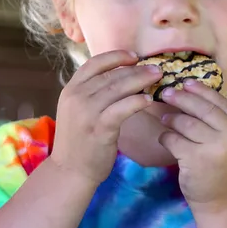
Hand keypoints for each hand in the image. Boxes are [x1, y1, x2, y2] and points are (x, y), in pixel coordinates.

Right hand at [51, 50, 161, 186]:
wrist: (70, 171)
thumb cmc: (79, 141)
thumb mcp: (78, 110)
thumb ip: (94, 93)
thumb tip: (123, 77)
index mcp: (71, 89)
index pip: (94, 63)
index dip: (116, 56)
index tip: (134, 56)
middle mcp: (77, 97)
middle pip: (111, 75)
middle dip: (136, 69)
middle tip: (155, 68)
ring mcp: (87, 112)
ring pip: (118, 88)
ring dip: (141, 80)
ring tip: (157, 78)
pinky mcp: (100, 128)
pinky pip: (122, 108)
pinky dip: (137, 101)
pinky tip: (148, 99)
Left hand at [158, 79, 226, 214]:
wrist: (225, 206)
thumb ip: (222, 122)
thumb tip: (195, 94)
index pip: (220, 102)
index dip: (201, 90)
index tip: (186, 83)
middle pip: (202, 108)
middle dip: (182, 98)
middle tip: (166, 93)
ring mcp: (215, 148)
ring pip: (186, 123)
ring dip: (171, 118)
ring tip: (164, 118)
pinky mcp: (196, 160)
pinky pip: (174, 140)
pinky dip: (166, 137)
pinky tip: (164, 137)